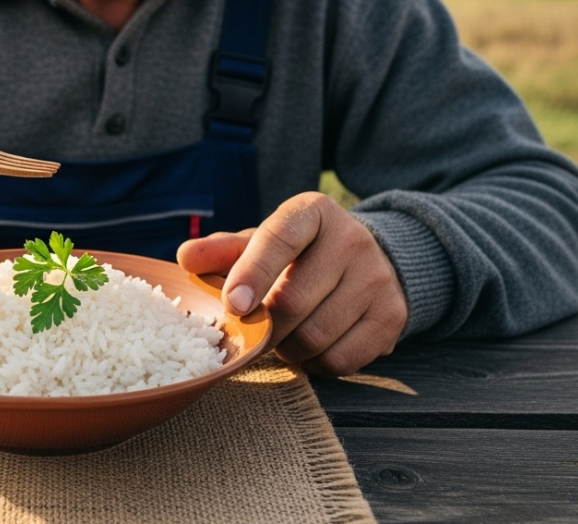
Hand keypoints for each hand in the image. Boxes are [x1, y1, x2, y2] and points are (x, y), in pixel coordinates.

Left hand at [176, 192, 407, 375]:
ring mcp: (377, 278)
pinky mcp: (393, 316)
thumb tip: (185, 257)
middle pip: (292, 302)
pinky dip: (315, 364)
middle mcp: (352, 239)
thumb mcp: (262, 243)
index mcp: (313, 212)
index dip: (253, 273)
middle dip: (264, 326)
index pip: (279, 238)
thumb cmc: (299, 255)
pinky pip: (341, 361)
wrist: (370, 261)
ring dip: (288, 349)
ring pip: (315, 337)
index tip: (232, 305)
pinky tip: (312, 346)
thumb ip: (223, 251)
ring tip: (285, 335)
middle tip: (256, 328)